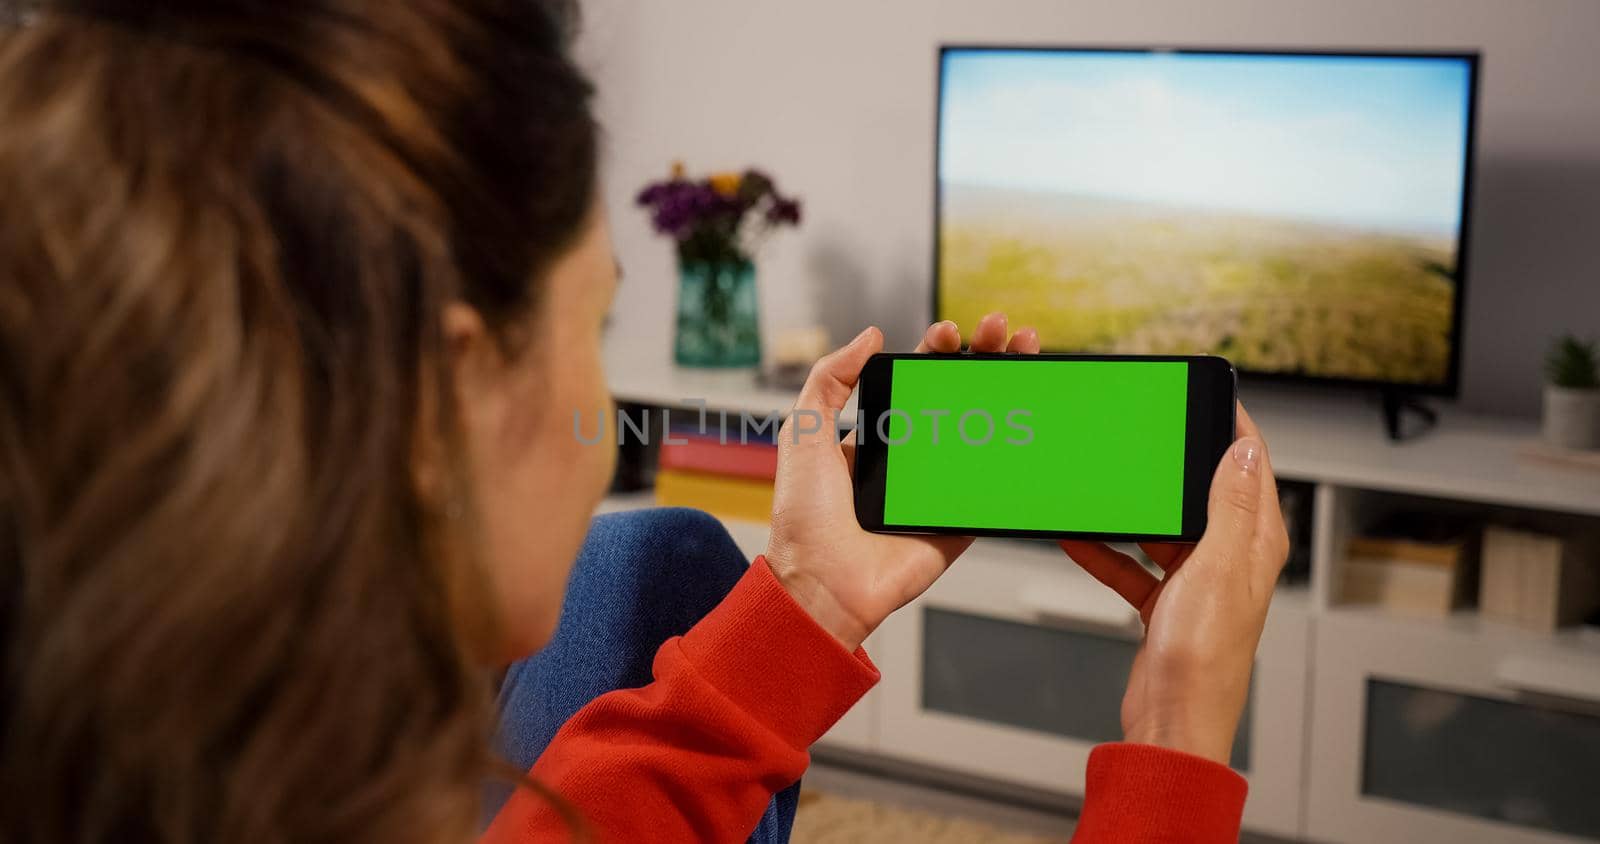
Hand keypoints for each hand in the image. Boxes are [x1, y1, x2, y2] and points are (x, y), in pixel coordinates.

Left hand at [765, 313, 1039, 649]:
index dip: (940, 352)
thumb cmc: (805, 516)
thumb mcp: (804, 433)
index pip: (917, 382)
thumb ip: (830, 380)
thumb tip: (870, 335)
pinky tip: (1037, 419)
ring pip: (986, 433)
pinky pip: (995, 486)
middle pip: (961, 398)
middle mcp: (912, 458)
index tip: (952, 331)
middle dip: (985, 358)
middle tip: (1004, 330)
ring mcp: (939, 489)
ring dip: (1011, 393)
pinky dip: (1019, 456)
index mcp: (878, 435)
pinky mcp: (960, 522)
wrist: (824, 583)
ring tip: (1027, 355)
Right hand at [1059, 404, 1288, 765]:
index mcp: (1254, 543)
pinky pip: (1130, 562)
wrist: (1172, 721)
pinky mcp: (1163, 603)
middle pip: (1201, 491)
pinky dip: (1105, 549)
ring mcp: (1195, 581)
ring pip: (1161, 525)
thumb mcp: (1215, 567)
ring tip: (1103, 488)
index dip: (1233, 425)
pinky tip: (1078, 537)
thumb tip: (1241, 450)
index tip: (1208, 394)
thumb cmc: (1202, 658)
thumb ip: (1227, 506)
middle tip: (1142, 434)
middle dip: (1171, 464)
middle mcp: (1229, 559)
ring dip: (1132, 509)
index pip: (1251, 466)